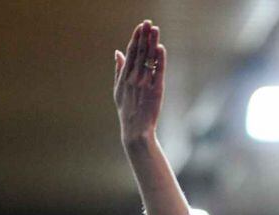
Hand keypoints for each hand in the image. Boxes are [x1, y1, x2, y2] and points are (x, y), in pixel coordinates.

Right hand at [114, 20, 164, 144]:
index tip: (140, 26)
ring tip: (155, 30)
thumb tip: (117, 52)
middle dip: (144, 36)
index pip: (131, 52)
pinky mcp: (155, 91)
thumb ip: (118, 69)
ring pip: (148, 60)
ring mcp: (144, 84)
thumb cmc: (127, 109)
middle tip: (148, 22)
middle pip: (140, 53)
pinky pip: (158, 72)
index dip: (136, 38)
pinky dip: (159, 60)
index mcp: (124, 76)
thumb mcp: (118, 89)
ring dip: (152, 43)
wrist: (135, 129)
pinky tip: (161, 49)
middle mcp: (133, 78)